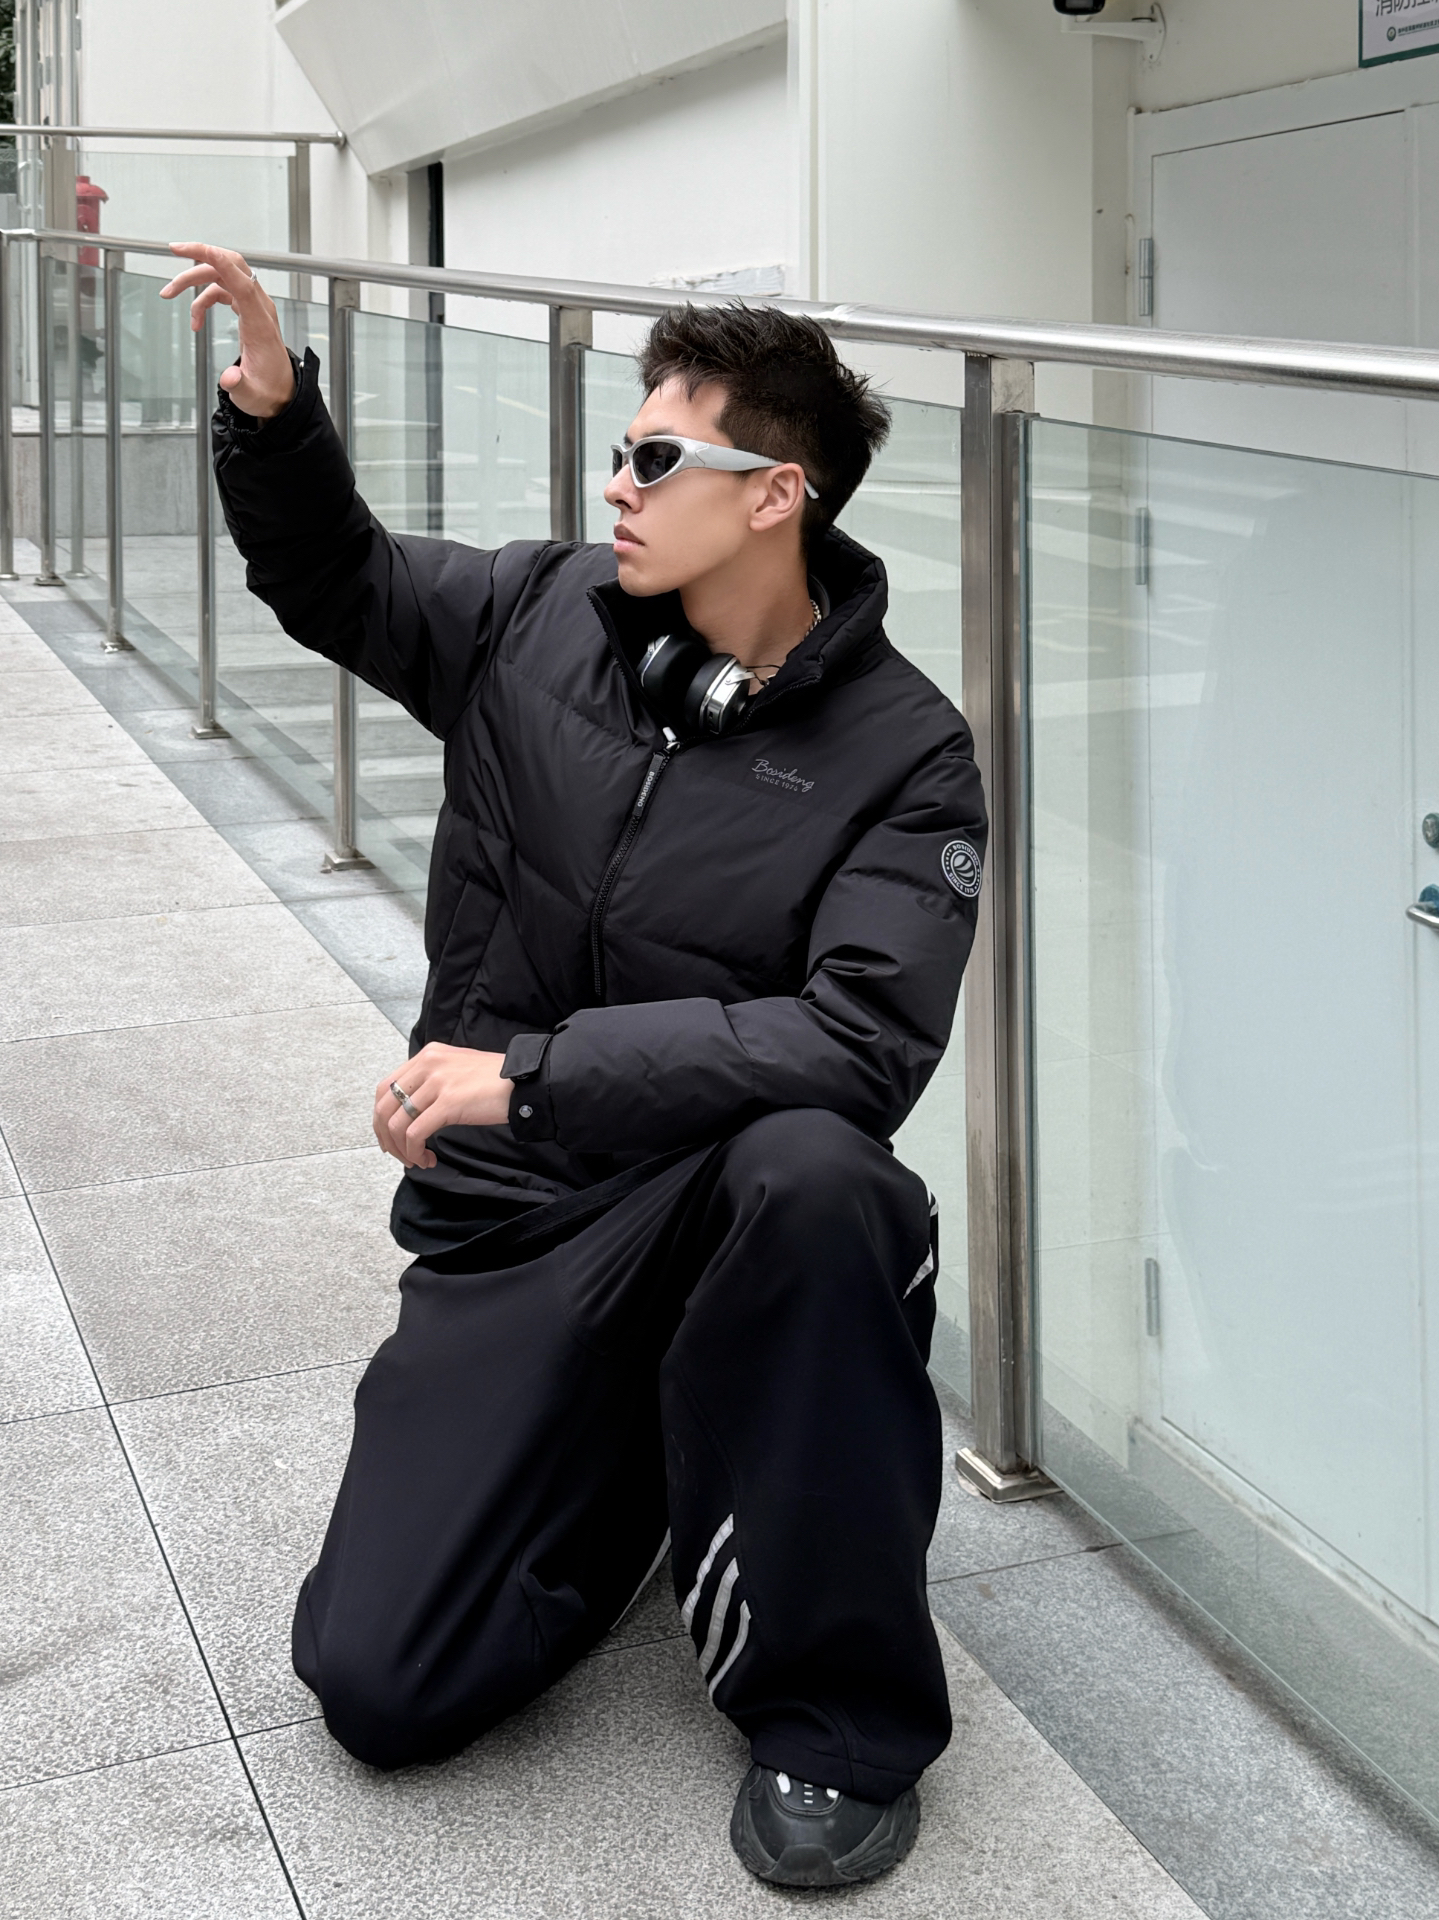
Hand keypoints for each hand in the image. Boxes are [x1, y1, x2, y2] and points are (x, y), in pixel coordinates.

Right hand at [159, 242, 295, 418]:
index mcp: (260, 323)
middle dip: (203, 255)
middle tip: (174, 250)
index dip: (220, 262)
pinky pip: (222, 290)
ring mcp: (254, 306)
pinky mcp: (248, 310)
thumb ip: (239, 385)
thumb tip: (228, 379)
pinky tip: (195, 320)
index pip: (242, 282)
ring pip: (223, 275)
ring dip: (194, 280)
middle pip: (231, 266)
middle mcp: (260, 308)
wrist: (281, 393)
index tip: (197, 248)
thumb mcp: (251, 395)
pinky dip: (203, 300)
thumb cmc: (267, 391)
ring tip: (169, 294)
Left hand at [374, 1044, 513, 1169]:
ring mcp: (436, 1082)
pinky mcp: (447, 1102)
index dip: (380, 1117)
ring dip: (403, 1149)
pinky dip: (415, 1152)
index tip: (388, 1138)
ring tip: (418, 1160)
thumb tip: (413, 1111)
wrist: (524, 1081)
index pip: (386, 1087)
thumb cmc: (496, 1081)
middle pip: (384, 1106)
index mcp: (427, 1055)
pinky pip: (414, 1133)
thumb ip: (432, 1082)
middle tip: (399, 1155)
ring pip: (396, 1123)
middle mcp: (427, 1064)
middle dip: (386, 1137)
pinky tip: (428, 1159)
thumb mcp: (456, 1070)